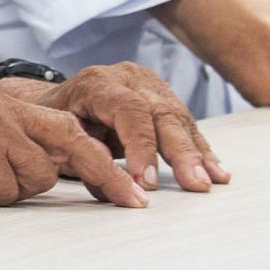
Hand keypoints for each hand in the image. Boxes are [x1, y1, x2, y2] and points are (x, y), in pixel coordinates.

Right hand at [0, 86, 148, 207]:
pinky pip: (7, 186)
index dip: (103, 162)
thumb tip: (51, 175)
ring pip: (37, 175)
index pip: (69, 128)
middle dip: (107, 177)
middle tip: (135, 204)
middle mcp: (2, 104)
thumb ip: (9, 152)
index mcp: (2, 101)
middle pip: (73, 142)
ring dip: (7, 190)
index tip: (132, 191)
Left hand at [27, 63, 225, 192]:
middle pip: (162, 113)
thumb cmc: (54, 123)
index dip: (142, 146)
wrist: (54, 102)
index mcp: (98, 83)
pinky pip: (185, 124)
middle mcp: (128, 78)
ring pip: (179, 118)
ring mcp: (149, 85)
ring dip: (196, 153)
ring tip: (210, 180)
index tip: (148, 180)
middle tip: (194, 182)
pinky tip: (215, 169)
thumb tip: (122, 190)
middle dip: (180, 152)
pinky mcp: (162, 97)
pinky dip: (199, 149)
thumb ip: (89, 161)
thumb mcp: (60, 139)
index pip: (129, 111)